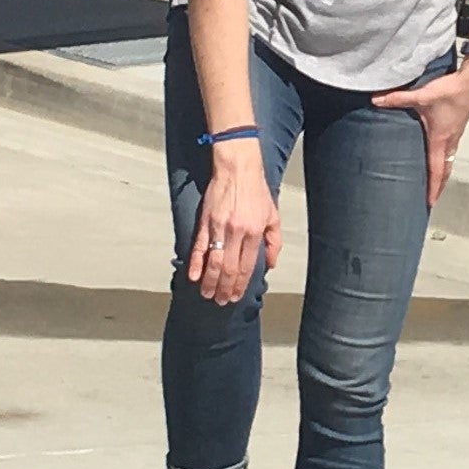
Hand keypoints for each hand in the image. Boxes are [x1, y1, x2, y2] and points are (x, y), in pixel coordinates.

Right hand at [188, 144, 279, 306]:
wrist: (238, 168)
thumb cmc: (256, 191)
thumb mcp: (273, 216)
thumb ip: (274, 242)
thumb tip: (270, 264)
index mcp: (254, 232)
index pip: (246, 266)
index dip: (241, 284)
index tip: (236, 296)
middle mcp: (237, 232)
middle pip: (229, 268)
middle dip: (225, 288)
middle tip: (222, 301)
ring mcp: (219, 227)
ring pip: (214, 261)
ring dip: (210, 281)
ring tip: (208, 294)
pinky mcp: (205, 221)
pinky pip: (199, 247)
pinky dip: (196, 263)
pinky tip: (194, 276)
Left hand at [371, 57, 468, 204]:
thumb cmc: (451, 91)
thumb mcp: (422, 95)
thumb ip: (398, 98)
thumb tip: (376, 100)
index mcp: (441, 139)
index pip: (437, 171)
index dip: (433, 188)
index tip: (430, 203)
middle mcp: (450, 141)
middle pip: (445, 171)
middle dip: (438, 187)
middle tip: (430, 200)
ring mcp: (455, 135)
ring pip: (448, 161)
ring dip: (442, 174)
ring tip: (433, 183)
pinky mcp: (456, 128)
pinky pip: (450, 151)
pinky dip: (444, 161)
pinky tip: (437, 157)